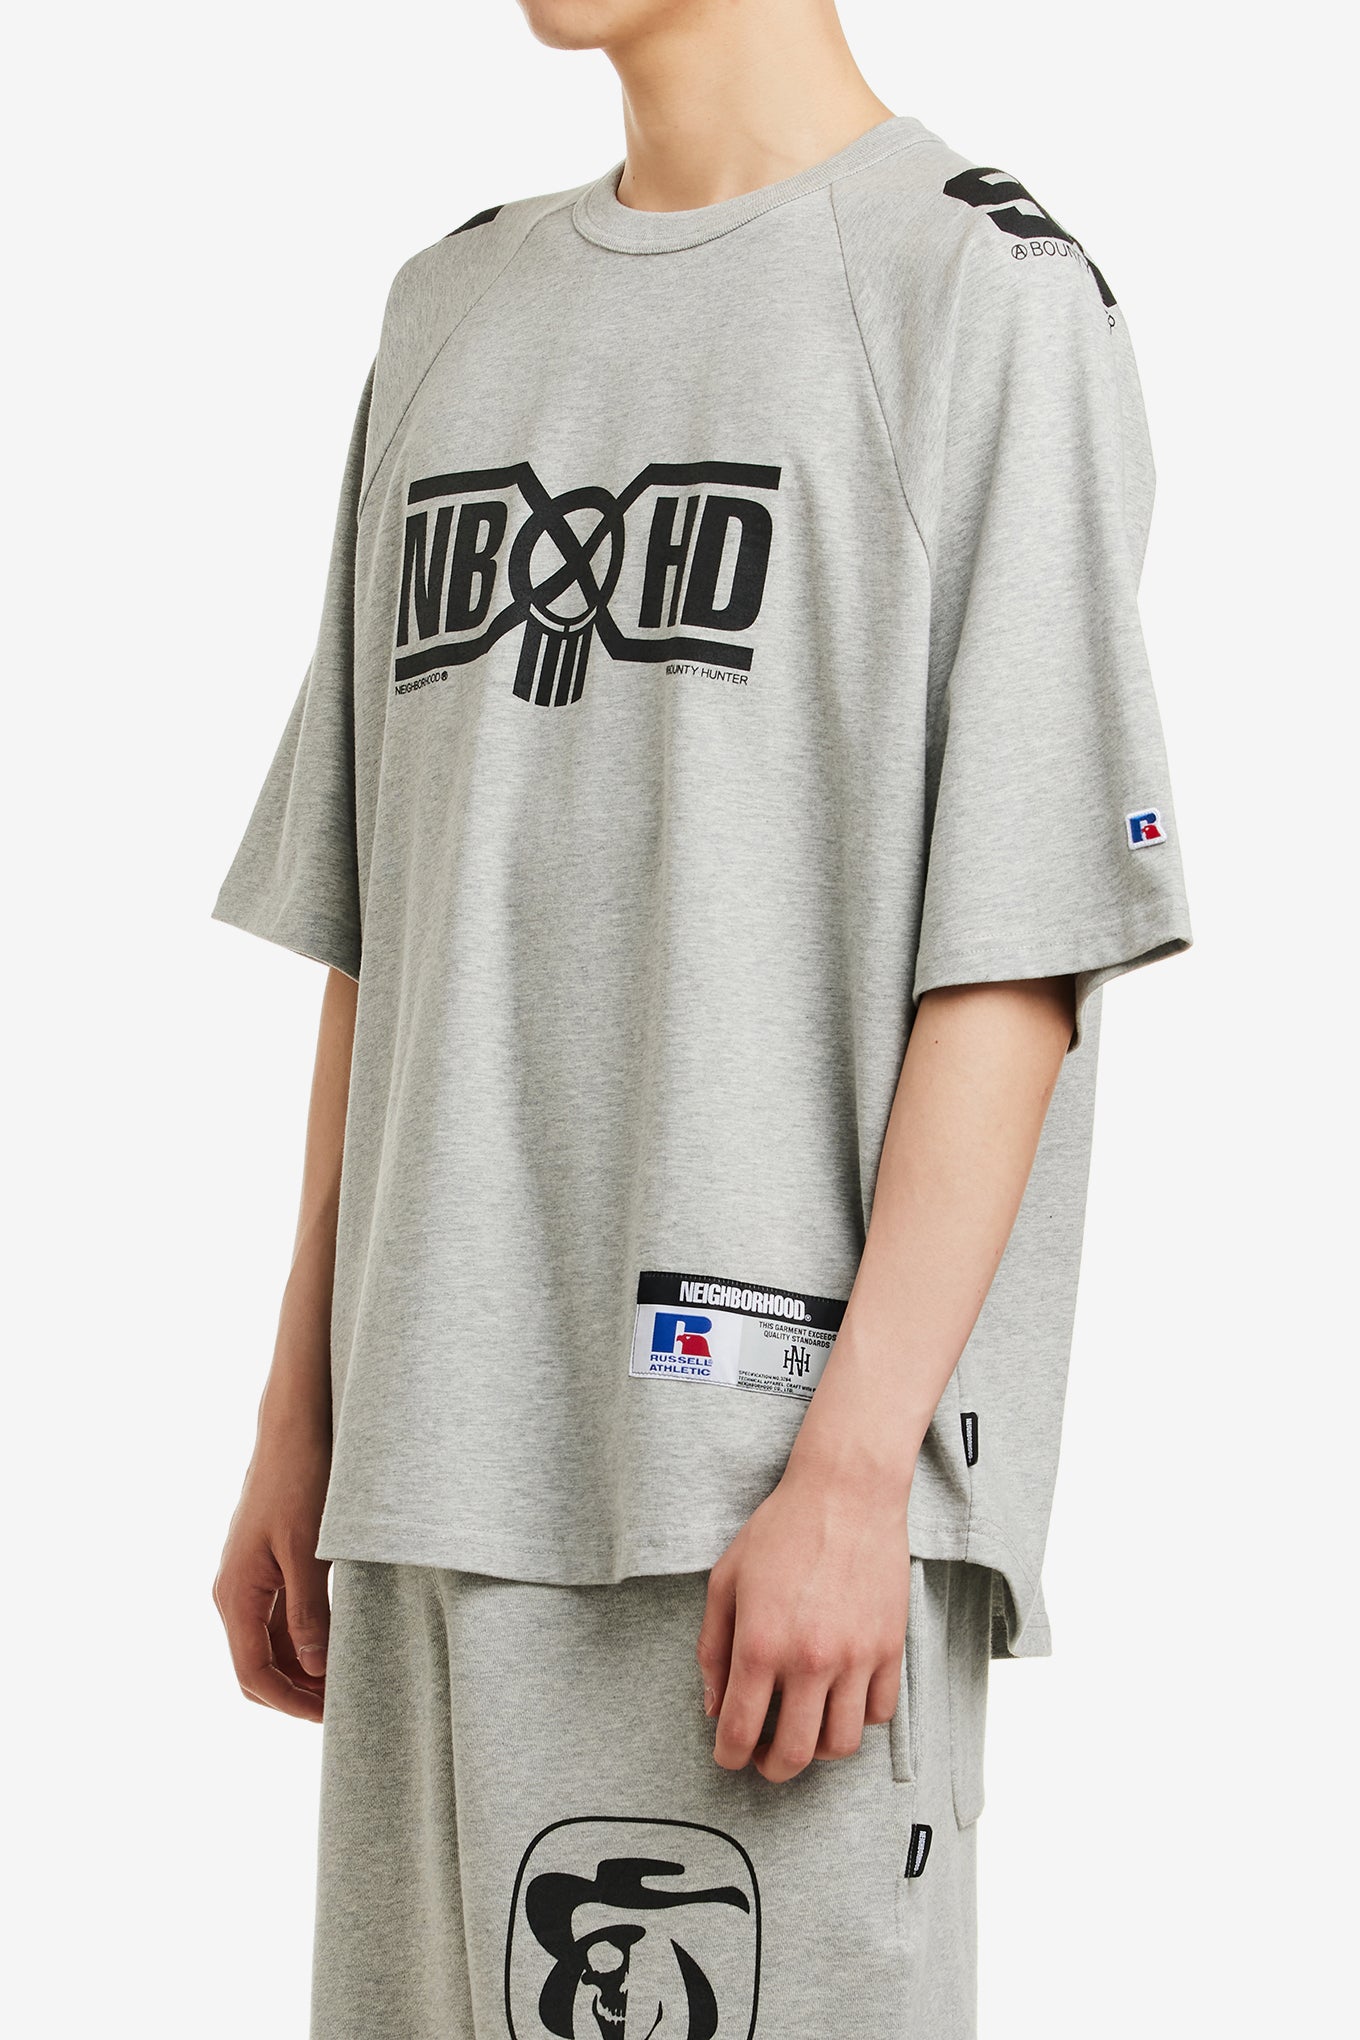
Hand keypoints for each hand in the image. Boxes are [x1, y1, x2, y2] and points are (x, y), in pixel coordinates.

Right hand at [213, 1417, 332, 1722]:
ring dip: (301, 1668)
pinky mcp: (265, 1566)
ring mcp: (248, 1580)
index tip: (330, 1716)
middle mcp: (234, 1592)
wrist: (294, 1428)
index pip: (252, 1673)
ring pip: (269, 1645)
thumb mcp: (308, 1550)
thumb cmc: (300, 1482)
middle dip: (294, 1693)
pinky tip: (337, 1641)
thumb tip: (312, 1667)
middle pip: (255, 1666)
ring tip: (346, 1678)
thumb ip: (308, 1611)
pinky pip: (279, 1619)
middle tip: (342, 1705)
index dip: (290, 1703)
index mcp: (236, 1593)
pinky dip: (303, 1640)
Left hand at [695, 1452, 910, 1781]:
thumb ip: (713, 1648)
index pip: (740, 1732)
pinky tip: (839, 1700)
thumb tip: (714, 1707)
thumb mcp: (725, 1581)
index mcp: (760, 1645)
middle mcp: (810, 1661)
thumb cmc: (779, 1531)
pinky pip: (879, 1713)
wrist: (846, 1494)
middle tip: (764, 1757)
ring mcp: (855, 1658)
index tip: (728, 1756)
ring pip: (841, 1744)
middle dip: (772, 1768)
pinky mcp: (889, 1649)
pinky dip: (858, 1720)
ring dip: (817, 1750)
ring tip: (804, 1729)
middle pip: (795, 1754)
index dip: (728, 1757)